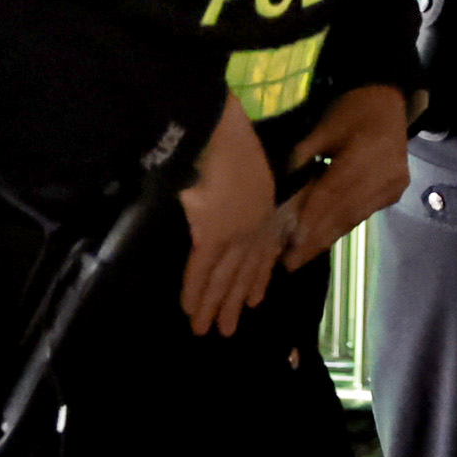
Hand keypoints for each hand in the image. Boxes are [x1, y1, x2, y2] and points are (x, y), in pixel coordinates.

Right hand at [175, 93, 284, 335]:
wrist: (217, 125)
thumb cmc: (229, 132)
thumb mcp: (248, 159)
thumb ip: (243, 184)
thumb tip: (226, 197)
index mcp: (265, 202)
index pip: (263, 248)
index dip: (259, 275)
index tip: (257, 297)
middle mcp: (254, 222)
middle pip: (245, 269)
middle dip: (237, 300)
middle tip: (230, 330)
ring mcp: (236, 230)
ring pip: (225, 276)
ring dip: (216, 306)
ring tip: (209, 332)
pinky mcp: (213, 232)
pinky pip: (202, 269)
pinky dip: (195, 291)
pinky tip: (190, 311)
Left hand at [275, 83, 408, 269]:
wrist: (388, 101)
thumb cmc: (351, 110)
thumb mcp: (323, 128)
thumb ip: (302, 157)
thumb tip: (281, 189)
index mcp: (366, 153)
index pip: (333, 192)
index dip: (311, 218)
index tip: (290, 242)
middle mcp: (384, 174)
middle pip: (344, 211)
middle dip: (315, 238)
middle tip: (290, 263)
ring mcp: (393, 185)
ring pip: (354, 217)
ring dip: (326, 238)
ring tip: (302, 258)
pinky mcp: (395, 192)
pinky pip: (363, 214)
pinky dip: (341, 227)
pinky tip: (323, 241)